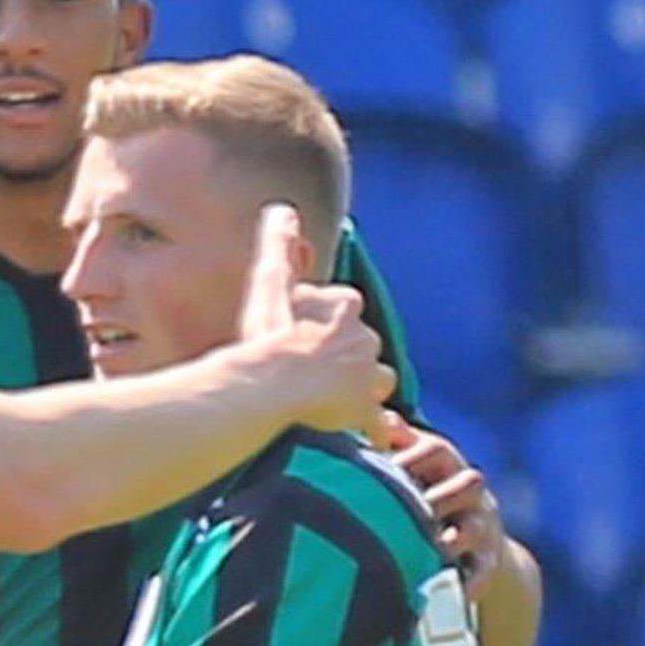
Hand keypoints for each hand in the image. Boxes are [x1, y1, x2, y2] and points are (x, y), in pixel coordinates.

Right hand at [235, 205, 393, 440]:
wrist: (273, 385)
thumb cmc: (269, 336)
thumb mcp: (270, 283)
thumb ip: (277, 246)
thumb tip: (283, 209)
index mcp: (344, 307)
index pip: (343, 309)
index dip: (322, 323)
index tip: (302, 335)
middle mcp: (364, 338)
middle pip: (361, 346)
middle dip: (343, 357)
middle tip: (311, 370)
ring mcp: (367, 377)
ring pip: (374, 380)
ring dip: (360, 389)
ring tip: (332, 402)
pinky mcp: (365, 412)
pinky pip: (375, 423)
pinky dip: (373, 430)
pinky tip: (364, 437)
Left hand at [385, 413, 506, 584]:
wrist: (475, 546)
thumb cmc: (427, 495)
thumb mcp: (415, 465)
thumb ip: (398, 442)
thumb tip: (380, 417)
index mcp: (448, 465)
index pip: (436, 450)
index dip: (409, 456)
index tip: (379, 465)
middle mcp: (471, 493)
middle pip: (466, 484)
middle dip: (436, 494)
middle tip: (404, 506)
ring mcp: (482, 527)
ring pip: (472, 529)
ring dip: (450, 537)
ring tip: (429, 546)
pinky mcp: (487, 563)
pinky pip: (480, 572)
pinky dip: (467, 581)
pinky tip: (450, 589)